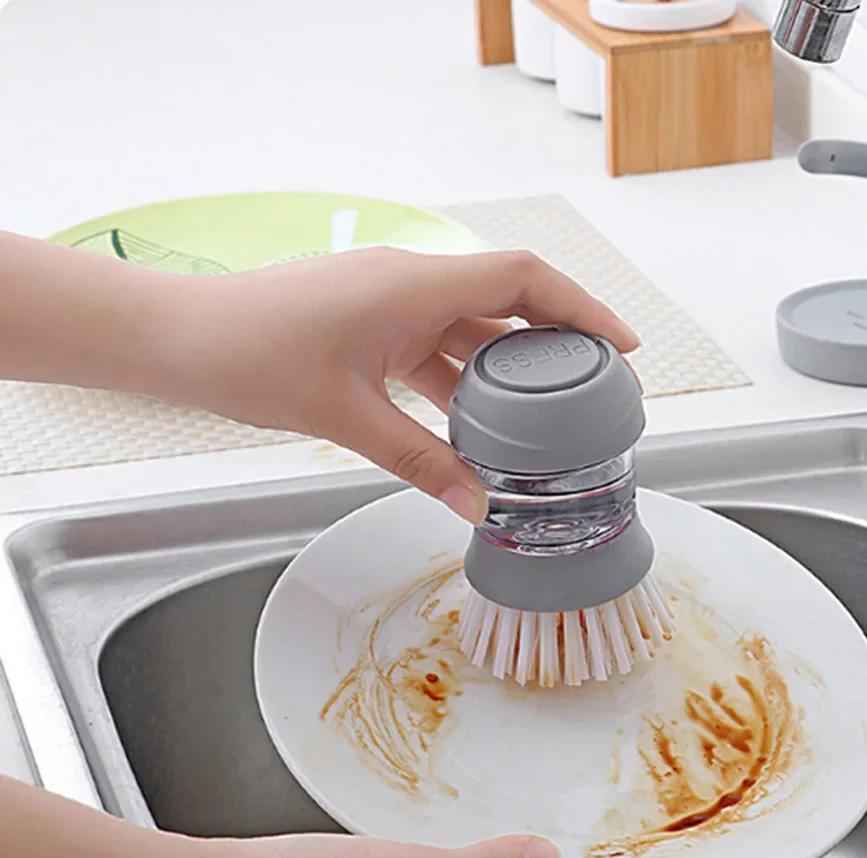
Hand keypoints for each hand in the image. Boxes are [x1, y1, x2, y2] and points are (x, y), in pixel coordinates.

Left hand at [143, 247, 637, 522]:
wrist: (182, 338)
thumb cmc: (249, 355)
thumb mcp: (347, 417)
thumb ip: (419, 461)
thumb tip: (475, 505)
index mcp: (411, 284)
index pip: (523, 278)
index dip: (581, 308)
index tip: (619, 347)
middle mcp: (408, 284)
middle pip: (506, 303)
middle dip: (556, 345)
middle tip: (594, 389)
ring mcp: (388, 303)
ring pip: (469, 331)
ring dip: (506, 371)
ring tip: (546, 416)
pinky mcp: (369, 325)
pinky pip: (432, 349)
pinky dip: (460, 383)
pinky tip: (475, 425)